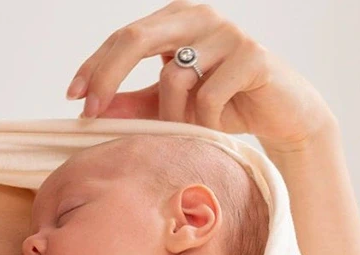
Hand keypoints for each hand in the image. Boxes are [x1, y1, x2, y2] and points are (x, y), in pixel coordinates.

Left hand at [66, 1, 336, 153]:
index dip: (95, 67)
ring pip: (174, 76)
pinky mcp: (252, 56)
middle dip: (107, 77)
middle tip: (92, 112)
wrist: (286, 115)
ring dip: (172, 115)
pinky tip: (216, 129)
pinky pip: (208, 95)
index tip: (74, 98)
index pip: (123, 37)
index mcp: (176, 20)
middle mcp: (199, 16)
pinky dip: (205, 121)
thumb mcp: (172, 106)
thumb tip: (91, 111)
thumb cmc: (225, 106)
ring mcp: (228, 33)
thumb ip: (135, 104)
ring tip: (189, 131)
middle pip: (135, 39)